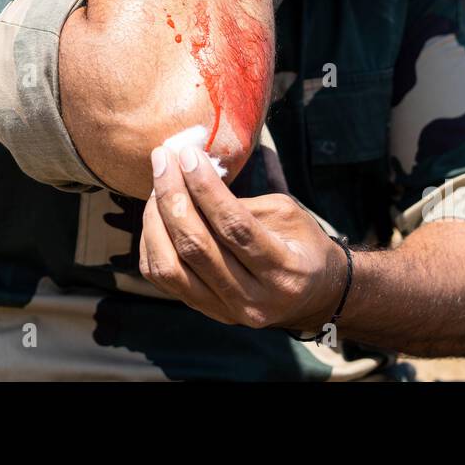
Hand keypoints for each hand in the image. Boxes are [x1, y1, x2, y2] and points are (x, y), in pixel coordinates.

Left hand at [139, 143, 347, 332]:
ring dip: (155, 219)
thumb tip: (193, 176)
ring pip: (170, 267)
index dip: (206, 188)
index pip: (235, 227)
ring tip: (158, 184)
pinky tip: (156, 214)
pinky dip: (152, 242)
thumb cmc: (301, 243)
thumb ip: (241, 204)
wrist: (313, 295)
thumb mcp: (287, 214)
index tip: (188, 155)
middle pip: (196, 246)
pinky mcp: (204, 310)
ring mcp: (224, 310)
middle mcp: (252, 298)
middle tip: (163, 158)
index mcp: (282, 269)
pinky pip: (162, 277)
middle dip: (173, 195)